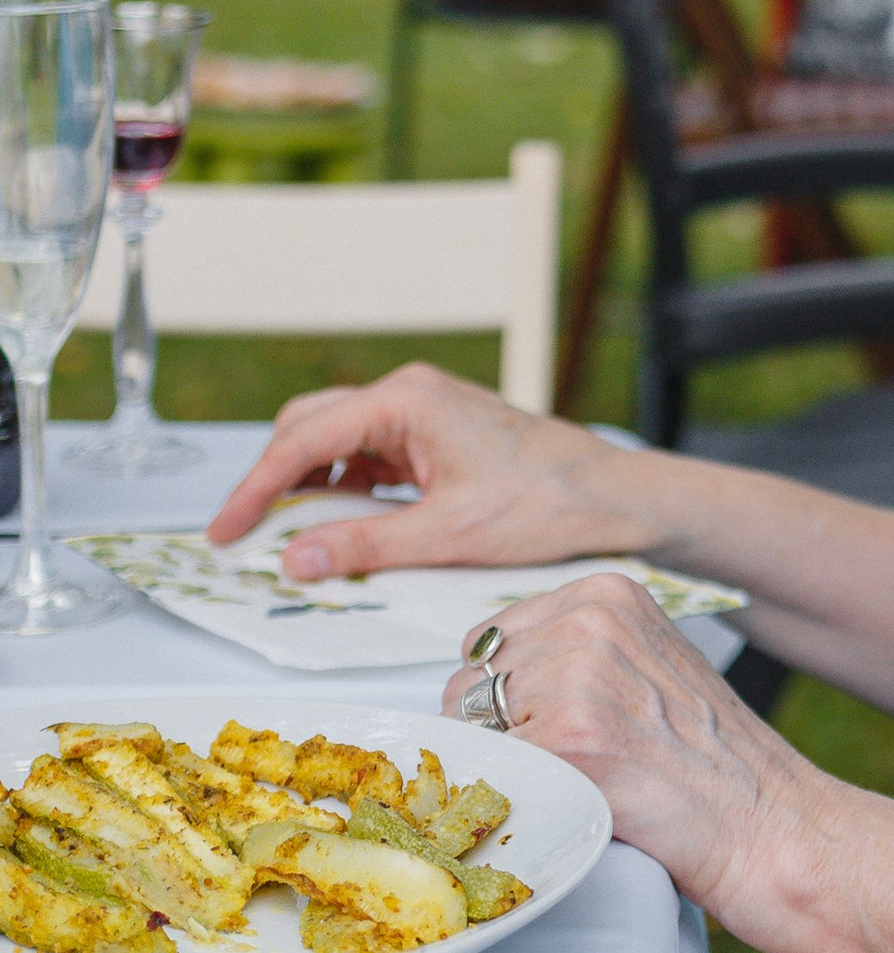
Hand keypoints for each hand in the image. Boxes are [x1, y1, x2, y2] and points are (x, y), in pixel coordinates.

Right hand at [208, 365, 656, 581]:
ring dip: (309, 484)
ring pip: (337, 440)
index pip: (303, 438)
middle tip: (244, 535)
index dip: (256, 488)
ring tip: (289, 536)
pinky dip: (346, 488)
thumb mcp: (448, 534)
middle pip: (311, 427)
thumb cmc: (544, 502)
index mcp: (406, 402)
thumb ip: (365, 545)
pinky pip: (370, 457)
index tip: (224, 530)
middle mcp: (409, 394)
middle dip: (274, 479)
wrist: (610, 496)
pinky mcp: (435, 436)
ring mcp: (423, 413)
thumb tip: (295, 558)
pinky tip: (343, 525)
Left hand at [444, 576, 893, 945]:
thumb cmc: (715, 764)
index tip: (553, 732)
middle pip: (469, 685)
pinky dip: (524, 797)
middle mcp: (590, 619)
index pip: (490, 640)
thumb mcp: (649, 668)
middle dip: (501, 734)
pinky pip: (495, 770)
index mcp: (608, 594)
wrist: (774, 827)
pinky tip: (584, 803)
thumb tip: (487, 679)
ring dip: (513, 769)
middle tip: (573, 769)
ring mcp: (578, 675)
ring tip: (588, 784)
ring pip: (473, 731)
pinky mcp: (569, 738)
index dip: (507, 699)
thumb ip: (577, 653)